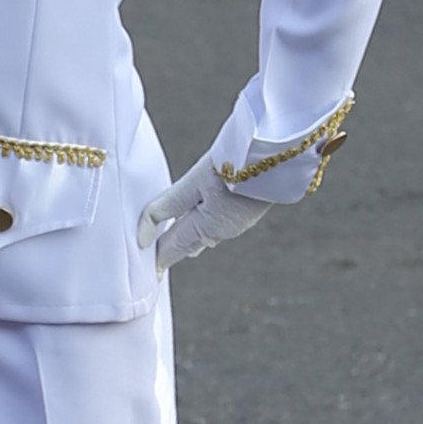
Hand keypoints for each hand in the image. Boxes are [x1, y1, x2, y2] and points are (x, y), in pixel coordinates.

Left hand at [137, 155, 267, 276]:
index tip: (145, 272)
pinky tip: (196, 220)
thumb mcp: (194, 184)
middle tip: (152, 258)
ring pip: (202, 233)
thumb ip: (165, 208)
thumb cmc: (236, 164)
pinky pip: (215, 223)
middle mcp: (221, 231)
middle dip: (170, 249)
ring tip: (169, 243)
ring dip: (184, 237)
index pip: (172, 248)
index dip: (156, 258)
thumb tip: (142, 235)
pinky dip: (200, 225)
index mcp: (206, 228)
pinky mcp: (246, 210)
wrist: (279, 151)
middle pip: (186, 242)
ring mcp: (236, 222)